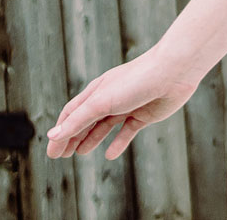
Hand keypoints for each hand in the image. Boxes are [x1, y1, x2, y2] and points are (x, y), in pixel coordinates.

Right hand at [45, 47, 198, 160]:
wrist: (175, 71)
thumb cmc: (136, 81)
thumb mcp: (101, 103)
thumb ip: (78, 120)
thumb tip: (52, 136)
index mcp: (96, 91)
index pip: (71, 114)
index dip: (60, 132)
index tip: (52, 151)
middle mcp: (111, 98)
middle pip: (86, 121)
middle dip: (72, 138)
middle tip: (61, 156)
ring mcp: (128, 106)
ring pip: (105, 126)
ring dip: (92, 139)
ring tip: (80, 153)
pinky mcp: (146, 113)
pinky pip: (128, 131)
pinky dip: (119, 143)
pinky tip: (109, 155)